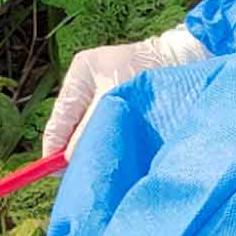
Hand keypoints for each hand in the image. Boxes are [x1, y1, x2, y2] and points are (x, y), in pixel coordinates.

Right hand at [41, 25, 208, 156]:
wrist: (183, 61)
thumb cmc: (149, 73)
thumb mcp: (113, 99)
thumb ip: (89, 128)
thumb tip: (67, 158)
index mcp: (80, 74)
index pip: (58, 118)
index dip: (53, 147)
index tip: (52, 171)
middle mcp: (87, 84)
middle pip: (69, 127)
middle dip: (71, 149)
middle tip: (77, 174)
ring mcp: (101, 92)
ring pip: (86, 130)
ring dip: (90, 145)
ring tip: (96, 163)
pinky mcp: (119, 103)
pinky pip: (104, 127)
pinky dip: (106, 139)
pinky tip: (111, 151)